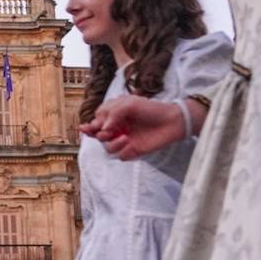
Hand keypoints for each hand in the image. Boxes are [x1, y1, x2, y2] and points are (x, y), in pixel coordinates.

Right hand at [80, 96, 194, 161]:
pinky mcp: (132, 151)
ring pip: (107, 147)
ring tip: (125, 137)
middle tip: (107, 132)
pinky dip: (123, 150)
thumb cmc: (151, 109)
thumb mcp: (128, 103)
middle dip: (98, 135)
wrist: (171, 121)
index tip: (90, 127)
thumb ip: (112, 113)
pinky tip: (130, 143)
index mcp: (113, 116)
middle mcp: (116, 128)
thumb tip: (102, 129)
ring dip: (113, 143)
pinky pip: (119, 155)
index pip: (95, 122)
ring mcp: (123, 140)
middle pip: (97, 136)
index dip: (90, 126)